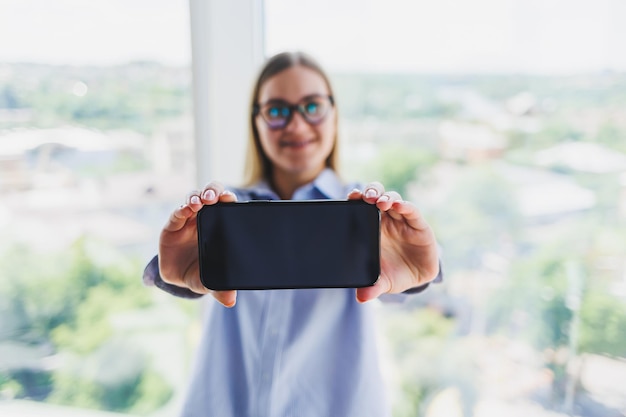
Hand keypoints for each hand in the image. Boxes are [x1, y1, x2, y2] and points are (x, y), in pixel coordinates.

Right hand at [159, 181, 237, 306]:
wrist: (178, 278)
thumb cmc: (200, 273)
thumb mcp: (210, 281)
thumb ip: (220, 288)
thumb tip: (230, 300)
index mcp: (221, 224)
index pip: (227, 205)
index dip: (228, 199)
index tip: (230, 198)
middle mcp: (206, 217)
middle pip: (211, 193)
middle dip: (213, 190)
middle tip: (214, 197)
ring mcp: (189, 218)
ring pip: (194, 198)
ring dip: (197, 197)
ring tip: (200, 202)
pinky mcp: (173, 224)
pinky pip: (178, 212)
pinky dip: (182, 208)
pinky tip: (186, 209)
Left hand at [348, 182, 439, 302]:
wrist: (418, 279)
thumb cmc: (395, 274)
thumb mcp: (382, 282)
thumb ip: (372, 287)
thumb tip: (361, 298)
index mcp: (372, 227)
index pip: (362, 207)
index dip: (356, 199)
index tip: (351, 197)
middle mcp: (386, 219)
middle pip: (376, 196)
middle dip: (370, 192)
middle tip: (364, 197)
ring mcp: (402, 220)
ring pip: (393, 199)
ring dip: (386, 197)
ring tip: (380, 202)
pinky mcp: (418, 224)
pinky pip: (411, 211)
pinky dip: (405, 206)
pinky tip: (399, 205)